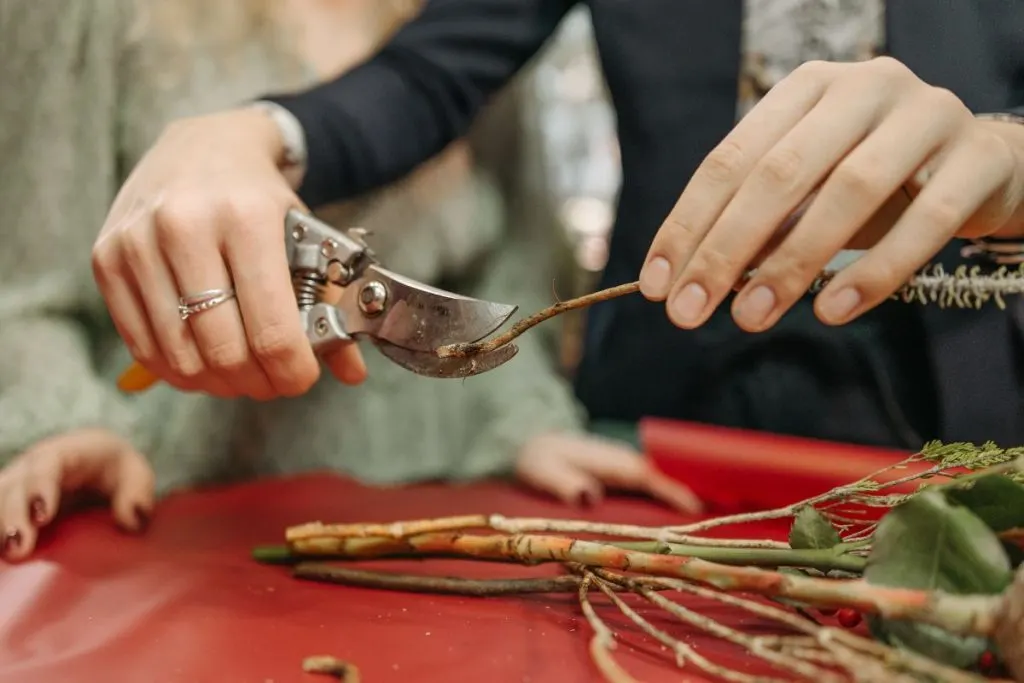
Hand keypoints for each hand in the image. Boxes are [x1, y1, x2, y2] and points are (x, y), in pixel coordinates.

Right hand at [0, 429, 153, 561]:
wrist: (99, 466)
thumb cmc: (119, 471)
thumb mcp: (137, 477)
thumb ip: (137, 496)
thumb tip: (132, 520)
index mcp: (67, 453)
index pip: (47, 466)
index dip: (41, 488)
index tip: (43, 517)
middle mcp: (33, 466)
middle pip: (14, 487)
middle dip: (13, 517)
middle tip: (20, 548)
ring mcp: (17, 485)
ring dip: (0, 526)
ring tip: (8, 555)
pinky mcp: (10, 505)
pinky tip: (3, 553)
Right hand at [91, 108, 366, 399]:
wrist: (203, 145)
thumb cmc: (260, 198)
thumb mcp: (306, 237)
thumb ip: (329, 304)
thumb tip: (351, 372)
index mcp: (247, 219)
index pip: (271, 329)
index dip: (291, 371)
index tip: (302, 378)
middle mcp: (184, 227)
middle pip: (223, 350)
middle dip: (257, 382)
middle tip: (273, 382)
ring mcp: (137, 243)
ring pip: (180, 356)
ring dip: (218, 382)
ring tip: (241, 374)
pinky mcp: (105, 259)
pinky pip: (141, 345)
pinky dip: (177, 370)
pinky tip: (202, 363)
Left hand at [514, 432, 702, 514]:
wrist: (531, 442)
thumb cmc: (538, 461)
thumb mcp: (543, 473)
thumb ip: (563, 484)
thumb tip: (588, 495)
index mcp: (610, 462)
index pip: (647, 477)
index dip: (672, 491)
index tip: (696, 507)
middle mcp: (623, 461)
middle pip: (664, 478)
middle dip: (691, 492)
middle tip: (725, 514)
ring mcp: (624, 465)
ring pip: (661, 480)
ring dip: (683, 493)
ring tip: (714, 516)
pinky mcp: (622, 471)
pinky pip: (652, 483)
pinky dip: (669, 493)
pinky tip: (684, 510)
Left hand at [640, 56, 1023, 332]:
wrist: (982, 166)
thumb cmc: (878, 182)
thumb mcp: (811, 197)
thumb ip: (762, 225)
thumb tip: (697, 277)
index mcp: (806, 91)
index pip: (730, 160)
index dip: (688, 225)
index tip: (658, 286)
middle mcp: (862, 88)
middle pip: (780, 173)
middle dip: (725, 248)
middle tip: (688, 311)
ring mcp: (925, 115)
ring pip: (849, 191)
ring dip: (792, 263)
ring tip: (752, 318)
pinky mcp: (977, 156)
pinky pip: (926, 220)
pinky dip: (875, 270)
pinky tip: (833, 312)